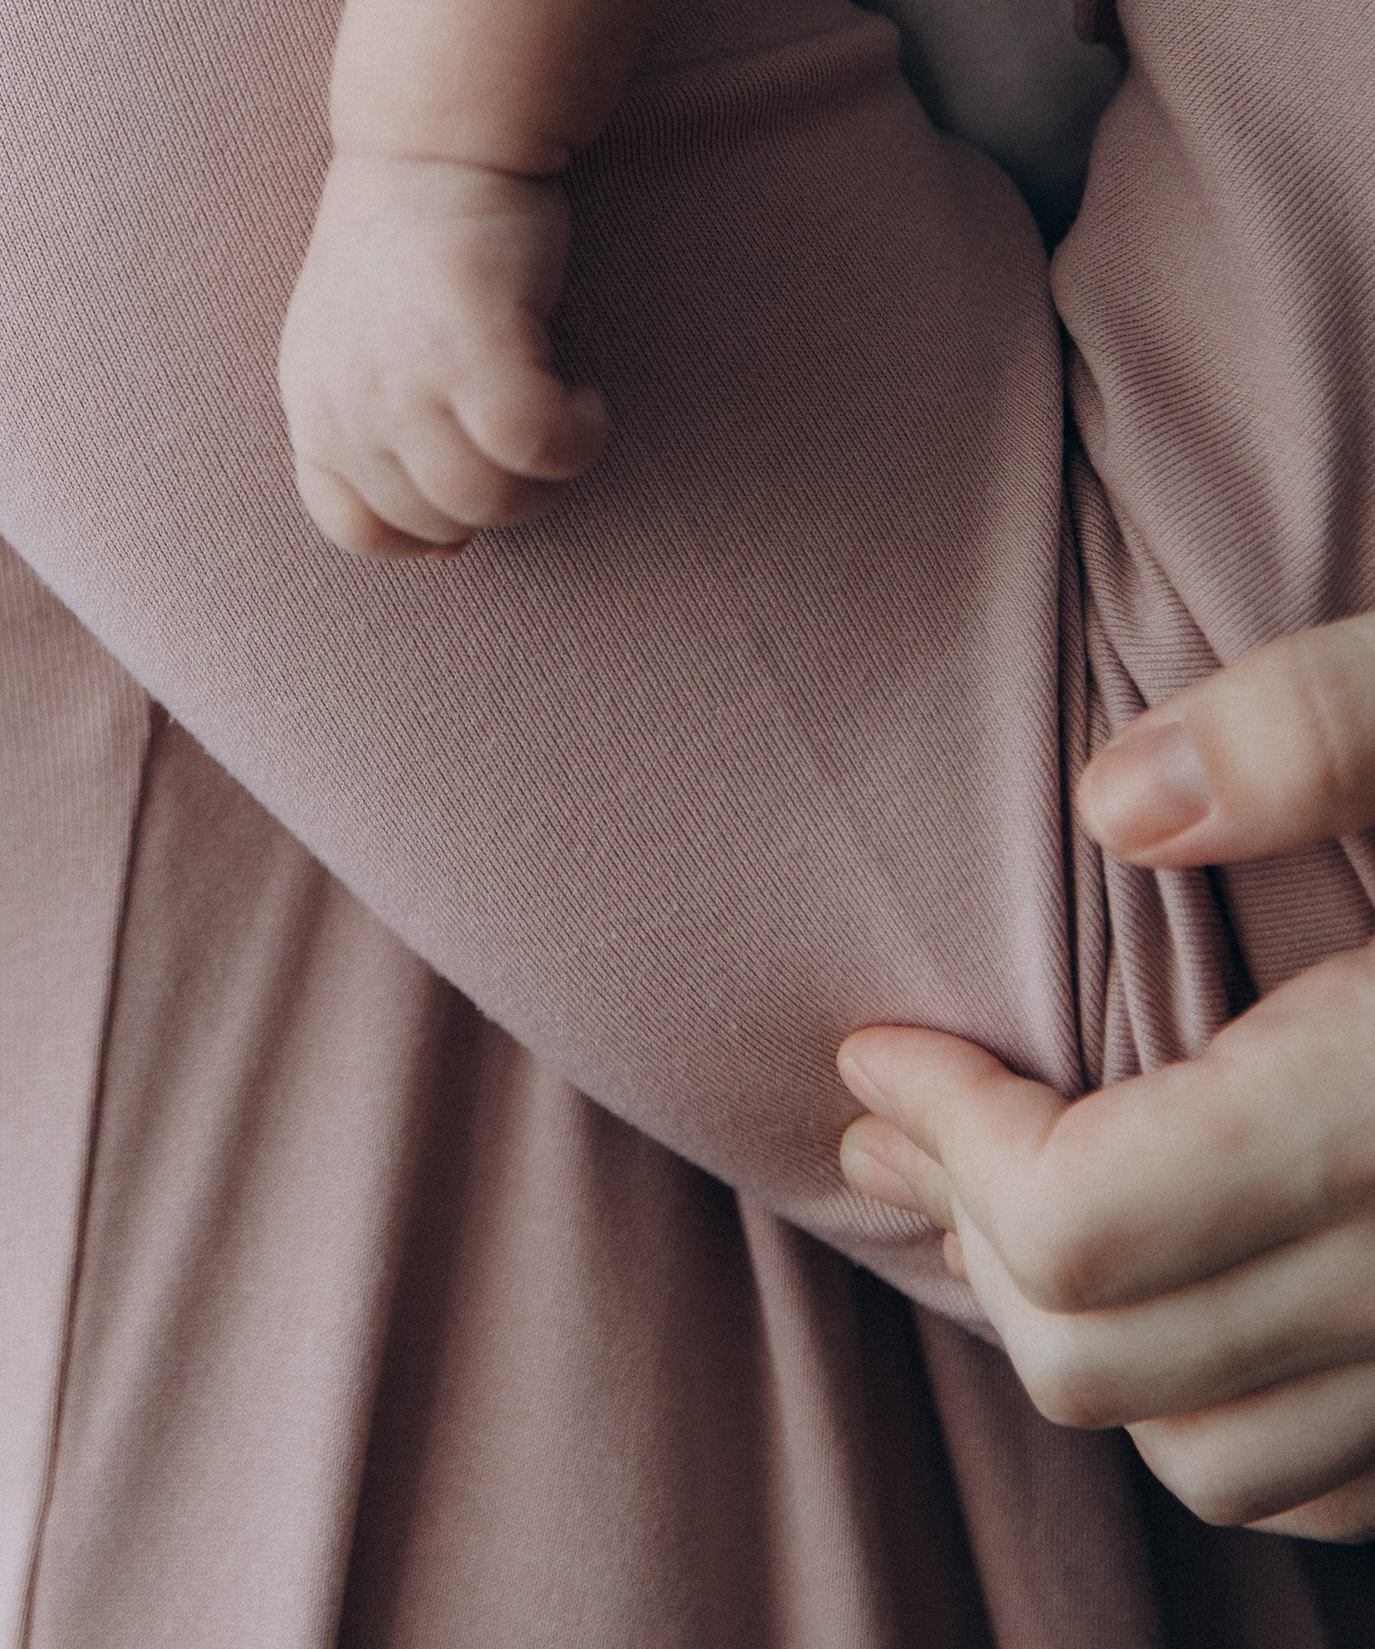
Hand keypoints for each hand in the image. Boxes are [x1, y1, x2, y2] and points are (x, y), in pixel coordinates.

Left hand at [278, 149, 603, 553]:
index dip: (422, 531)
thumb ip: (385, 431)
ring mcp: (403, 376)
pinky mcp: (471, 345)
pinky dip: (576, 437)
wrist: (436, 137)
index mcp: (310, 400)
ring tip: (561, 413)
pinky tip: (583, 396)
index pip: (349, 523)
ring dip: (545, 478)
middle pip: (437, 520)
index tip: (472, 498)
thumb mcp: (364, 345)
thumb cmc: (413, 240)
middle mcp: (344, 399)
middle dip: (502, 497)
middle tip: (534, 436)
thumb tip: (445, 551)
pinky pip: (536, 448)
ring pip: (489, 499)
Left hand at [835, 619, 1374, 1537]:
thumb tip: (1108, 802)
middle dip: (970, 1236)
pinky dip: (1224, 1410)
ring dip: (1078, 1336)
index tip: (881, 1041)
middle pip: (1118, 1361)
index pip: (1096, 1218)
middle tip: (896, 1111)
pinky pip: (1350, 1487)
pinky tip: (1176, 1277)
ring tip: (994, 1190)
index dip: (950, 1137)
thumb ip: (1314, 722)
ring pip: (1222, 1462)